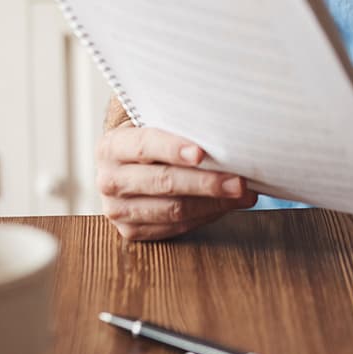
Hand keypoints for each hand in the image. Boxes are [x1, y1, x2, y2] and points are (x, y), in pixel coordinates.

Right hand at [95, 124, 256, 240]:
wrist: (127, 164)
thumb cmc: (151, 137)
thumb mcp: (153, 121)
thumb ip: (176, 122)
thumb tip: (221, 125)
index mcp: (111, 146)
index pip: (144, 145)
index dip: (172, 148)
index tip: (200, 153)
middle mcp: (109, 180)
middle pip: (163, 182)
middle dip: (206, 183)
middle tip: (239, 181)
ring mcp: (118, 210)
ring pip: (173, 210)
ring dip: (213, 204)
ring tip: (243, 195)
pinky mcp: (132, 231)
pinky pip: (175, 227)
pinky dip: (206, 216)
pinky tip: (226, 206)